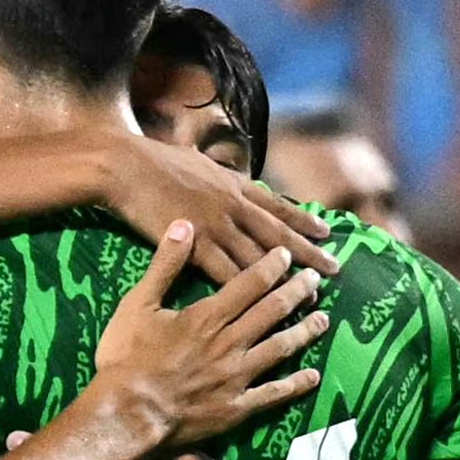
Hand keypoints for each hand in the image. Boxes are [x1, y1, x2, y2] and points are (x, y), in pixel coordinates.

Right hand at [91, 229, 326, 446]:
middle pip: (272, 312)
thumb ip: (165, 265)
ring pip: (280, 348)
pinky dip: (295, 385)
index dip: (271, 267)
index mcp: (207, 316)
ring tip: (323, 319)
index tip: (288, 255)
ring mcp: (237, 377)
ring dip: (304, 331)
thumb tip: (184, 224)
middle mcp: (230, 343)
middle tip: (315, 279)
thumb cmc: (125, 359)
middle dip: (296, 292)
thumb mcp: (137, 304)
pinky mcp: (237, 407)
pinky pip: (273, 394)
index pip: (248, 284)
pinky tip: (313, 377)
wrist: (125, 414)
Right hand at [94, 133, 338, 285]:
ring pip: (260, 257)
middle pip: (279, 234)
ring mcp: (216, 225)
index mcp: (233, 184)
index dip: (303, 219)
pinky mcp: (195, 245)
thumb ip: (215, 168)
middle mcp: (233, 205)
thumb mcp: (195, 155)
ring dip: (286, 276)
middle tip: (335, 268)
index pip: (278, 205)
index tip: (326, 231)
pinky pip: (227, 272)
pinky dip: (248, 289)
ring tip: (310, 295)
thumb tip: (224, 167)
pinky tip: (262, 305)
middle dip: (309, 252)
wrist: (124, 165)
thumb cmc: (152, 160)